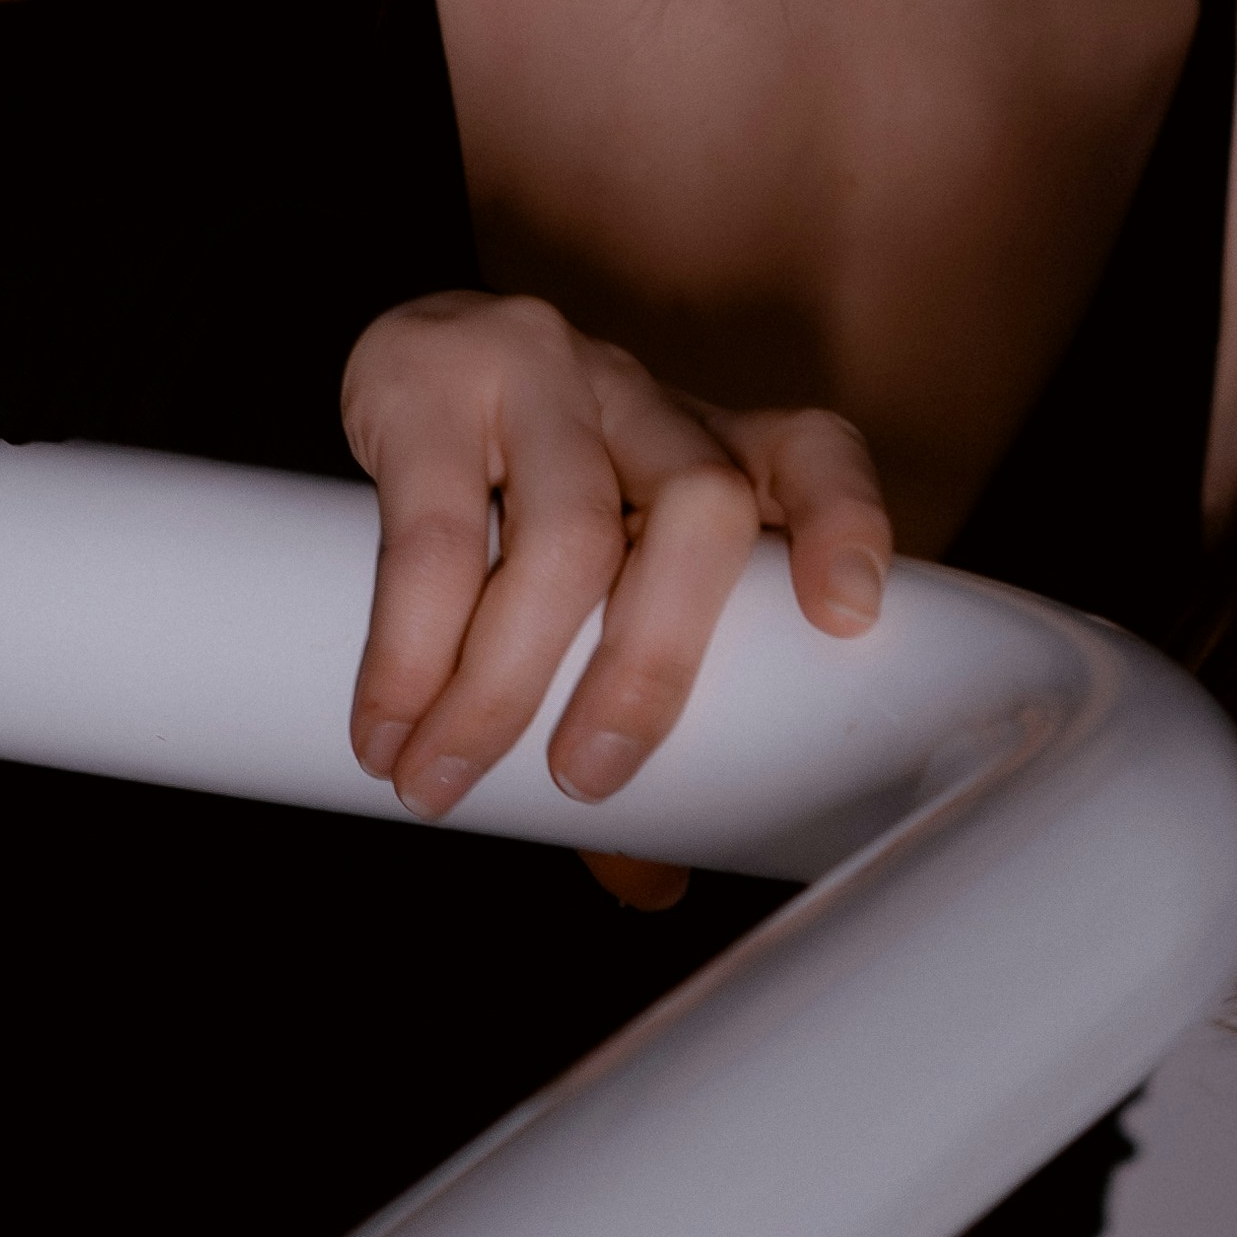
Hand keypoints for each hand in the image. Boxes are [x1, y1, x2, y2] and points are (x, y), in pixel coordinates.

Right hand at [339, 292, 891, 909]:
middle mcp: (645, 398)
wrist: (395, 358)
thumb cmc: (521, 495)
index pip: (814, 452)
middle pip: (701, 508)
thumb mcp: (592, 574)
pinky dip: (411, 645)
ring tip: (442, 780)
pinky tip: (388, 722)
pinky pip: (430, 526)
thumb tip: (650, 878)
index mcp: (714, 441)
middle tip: (587, 780)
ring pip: (569, 527)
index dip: (845, 525)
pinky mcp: (427, 378)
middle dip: (655, 660)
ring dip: (509, 679)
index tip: (848, 618)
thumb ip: (623, 709)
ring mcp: (541, 373)